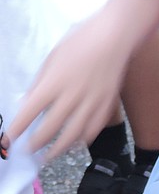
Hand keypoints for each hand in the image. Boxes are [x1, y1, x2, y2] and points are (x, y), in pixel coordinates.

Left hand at [8, 0, 158, 160]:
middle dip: (37, 143)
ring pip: (74, 134)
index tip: (8, 139)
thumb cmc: (80, 42)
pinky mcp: (107, 104)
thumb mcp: (52, 58)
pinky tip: (75, 143)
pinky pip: (94, 128)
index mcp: (54, 82)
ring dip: (59, 148)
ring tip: (49, 155)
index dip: (18, 128)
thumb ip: (41, 83)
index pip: (30, 111)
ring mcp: (92, 102)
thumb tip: (28, 102)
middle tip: (28, 152)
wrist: (113, 38)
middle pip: (51, 127)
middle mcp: (72, 95)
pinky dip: (83, 139)